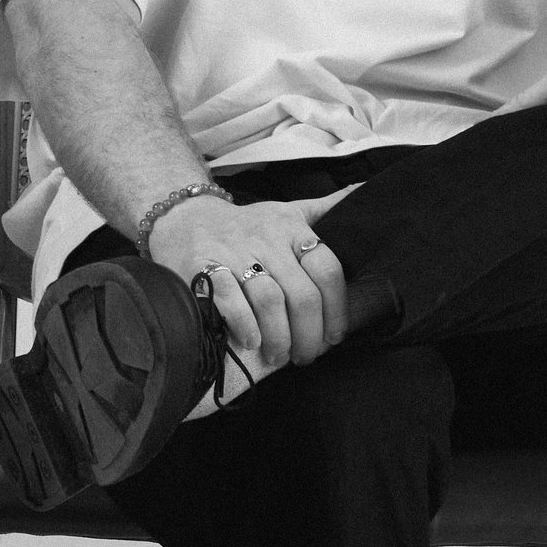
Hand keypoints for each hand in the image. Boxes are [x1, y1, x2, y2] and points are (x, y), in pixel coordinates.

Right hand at [145, 185, 358, 398]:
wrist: (182, 218)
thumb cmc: (244, 226)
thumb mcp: (285, 211)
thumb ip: (324, 209)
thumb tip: (364, 190)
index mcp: (291, 227)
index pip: (328, 268)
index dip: (337, 309)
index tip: (334, 336)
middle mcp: (266, 238)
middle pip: (302, 294)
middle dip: (309, 335)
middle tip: (305, 356)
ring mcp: (234, 252)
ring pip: (270, 300)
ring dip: (279, 337)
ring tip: (278, 354)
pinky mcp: (204, 266)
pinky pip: (231, 300)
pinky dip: (245, 325)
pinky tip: (251, 341)